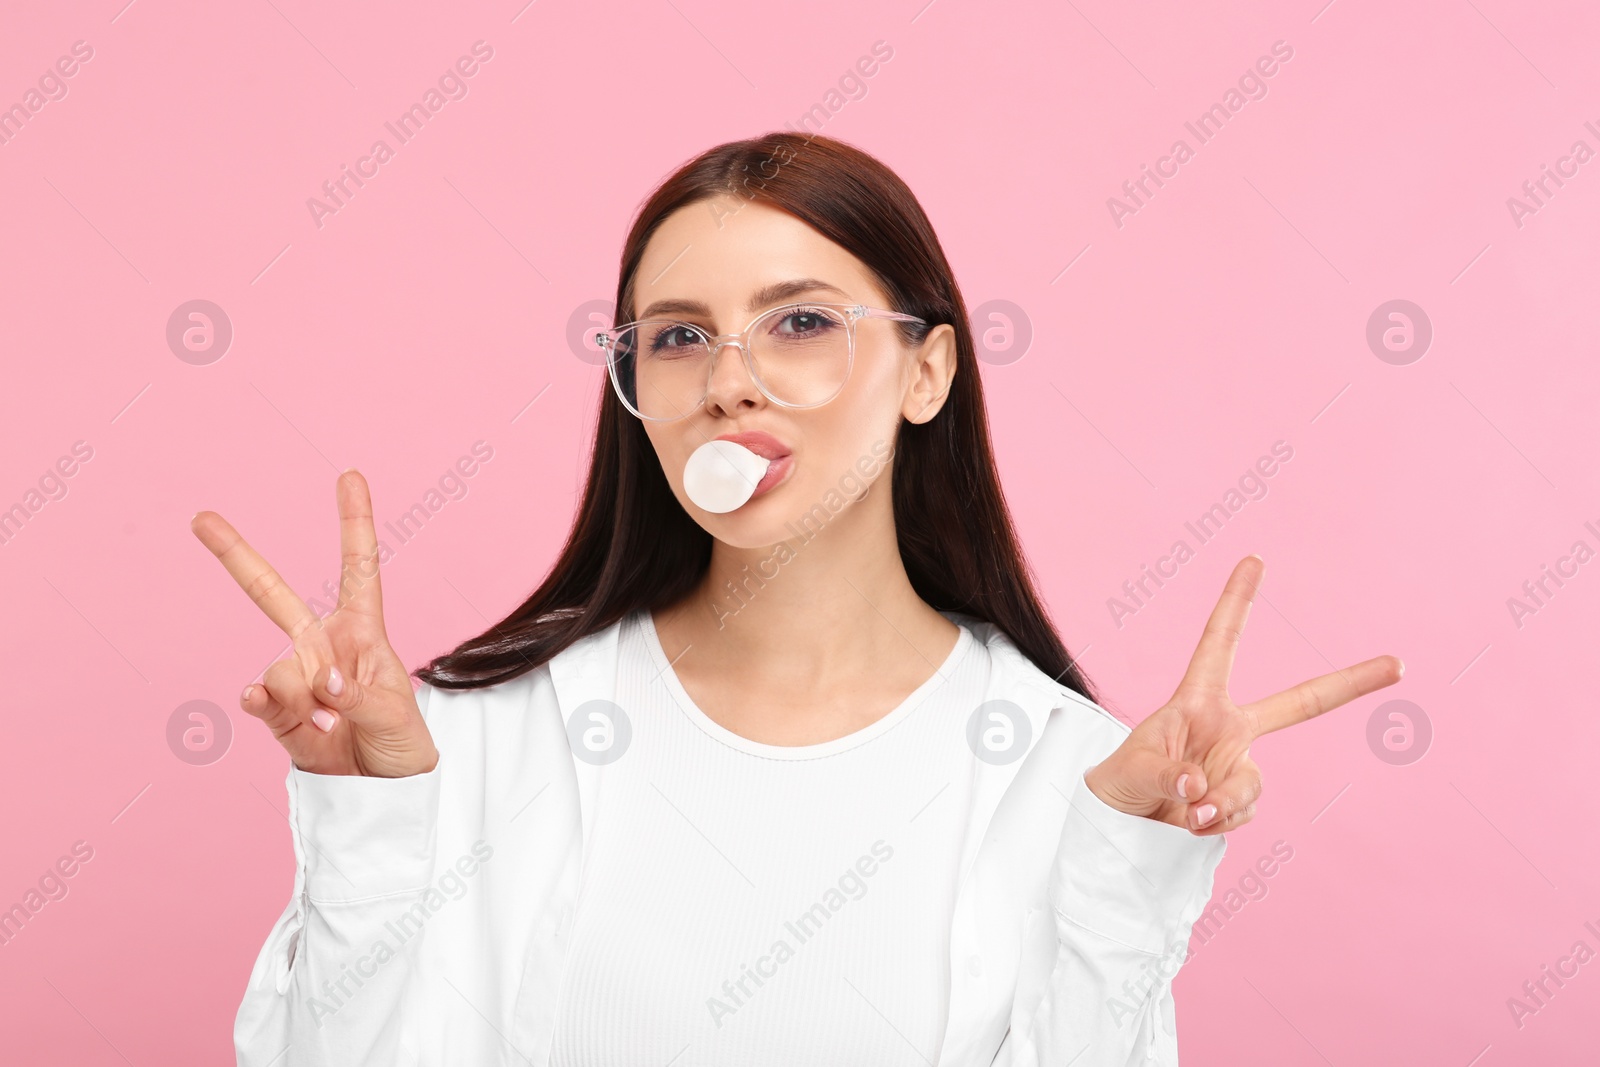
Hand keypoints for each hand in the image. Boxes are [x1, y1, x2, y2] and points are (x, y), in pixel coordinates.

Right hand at [191, 469, 438, 777]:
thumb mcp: (397, 714)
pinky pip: (260, 700)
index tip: (349, 475)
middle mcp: (321, 647)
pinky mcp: (276, 715)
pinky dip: (272, 709)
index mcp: (362, 632)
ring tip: (335, 728)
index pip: (358, 569)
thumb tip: (322, 678)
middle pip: (271, 595)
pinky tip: (296, 722)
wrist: (382, 793)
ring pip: (280, 669)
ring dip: (307, 701)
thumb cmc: (401, 742)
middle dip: (236, 555)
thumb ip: (358, 693)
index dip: (354, 523)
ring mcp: (295, 680)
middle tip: (200, 517)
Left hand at [1083, 554, 1402, 834]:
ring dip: (1222, 802)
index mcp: (1197, 701)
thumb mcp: (1130, 771)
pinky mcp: (1238, 800)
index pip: (1220, 643)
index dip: (1237, 602)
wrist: (1123, 825)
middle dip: (1349, 684)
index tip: (1255, 559)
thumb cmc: (1119, 782)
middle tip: (1398, 664)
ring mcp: (1237, 764)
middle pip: (1299, 703)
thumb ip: (1165, 774)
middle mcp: (1228, 728)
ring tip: (1188, 811)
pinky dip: (1218, 821)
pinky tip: (1190, 823)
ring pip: (1253, 783)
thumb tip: (1198, 786)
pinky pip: (1242, 812)